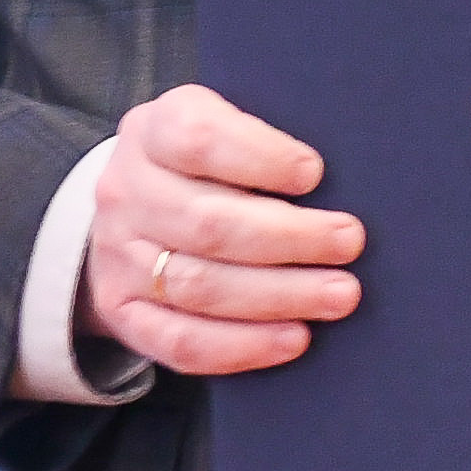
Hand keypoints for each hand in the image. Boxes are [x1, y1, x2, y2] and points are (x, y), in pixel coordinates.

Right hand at [81, 83, 362, 376]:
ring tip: (339, 295)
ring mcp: (117, 255)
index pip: (196, 139)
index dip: (259, 158)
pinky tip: (295, 339)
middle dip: (289, 238)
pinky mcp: (123, 311)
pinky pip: (178, 341)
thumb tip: (353, 170)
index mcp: (154, 130)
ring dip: (278, 296)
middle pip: (206, 222)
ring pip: (198, 285)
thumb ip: (270, 138)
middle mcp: (126, 191)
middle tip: (349, 243)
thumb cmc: (210, 162)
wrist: (136, 208)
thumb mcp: (227, 125)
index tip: (314, 173)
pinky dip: (242, 345)